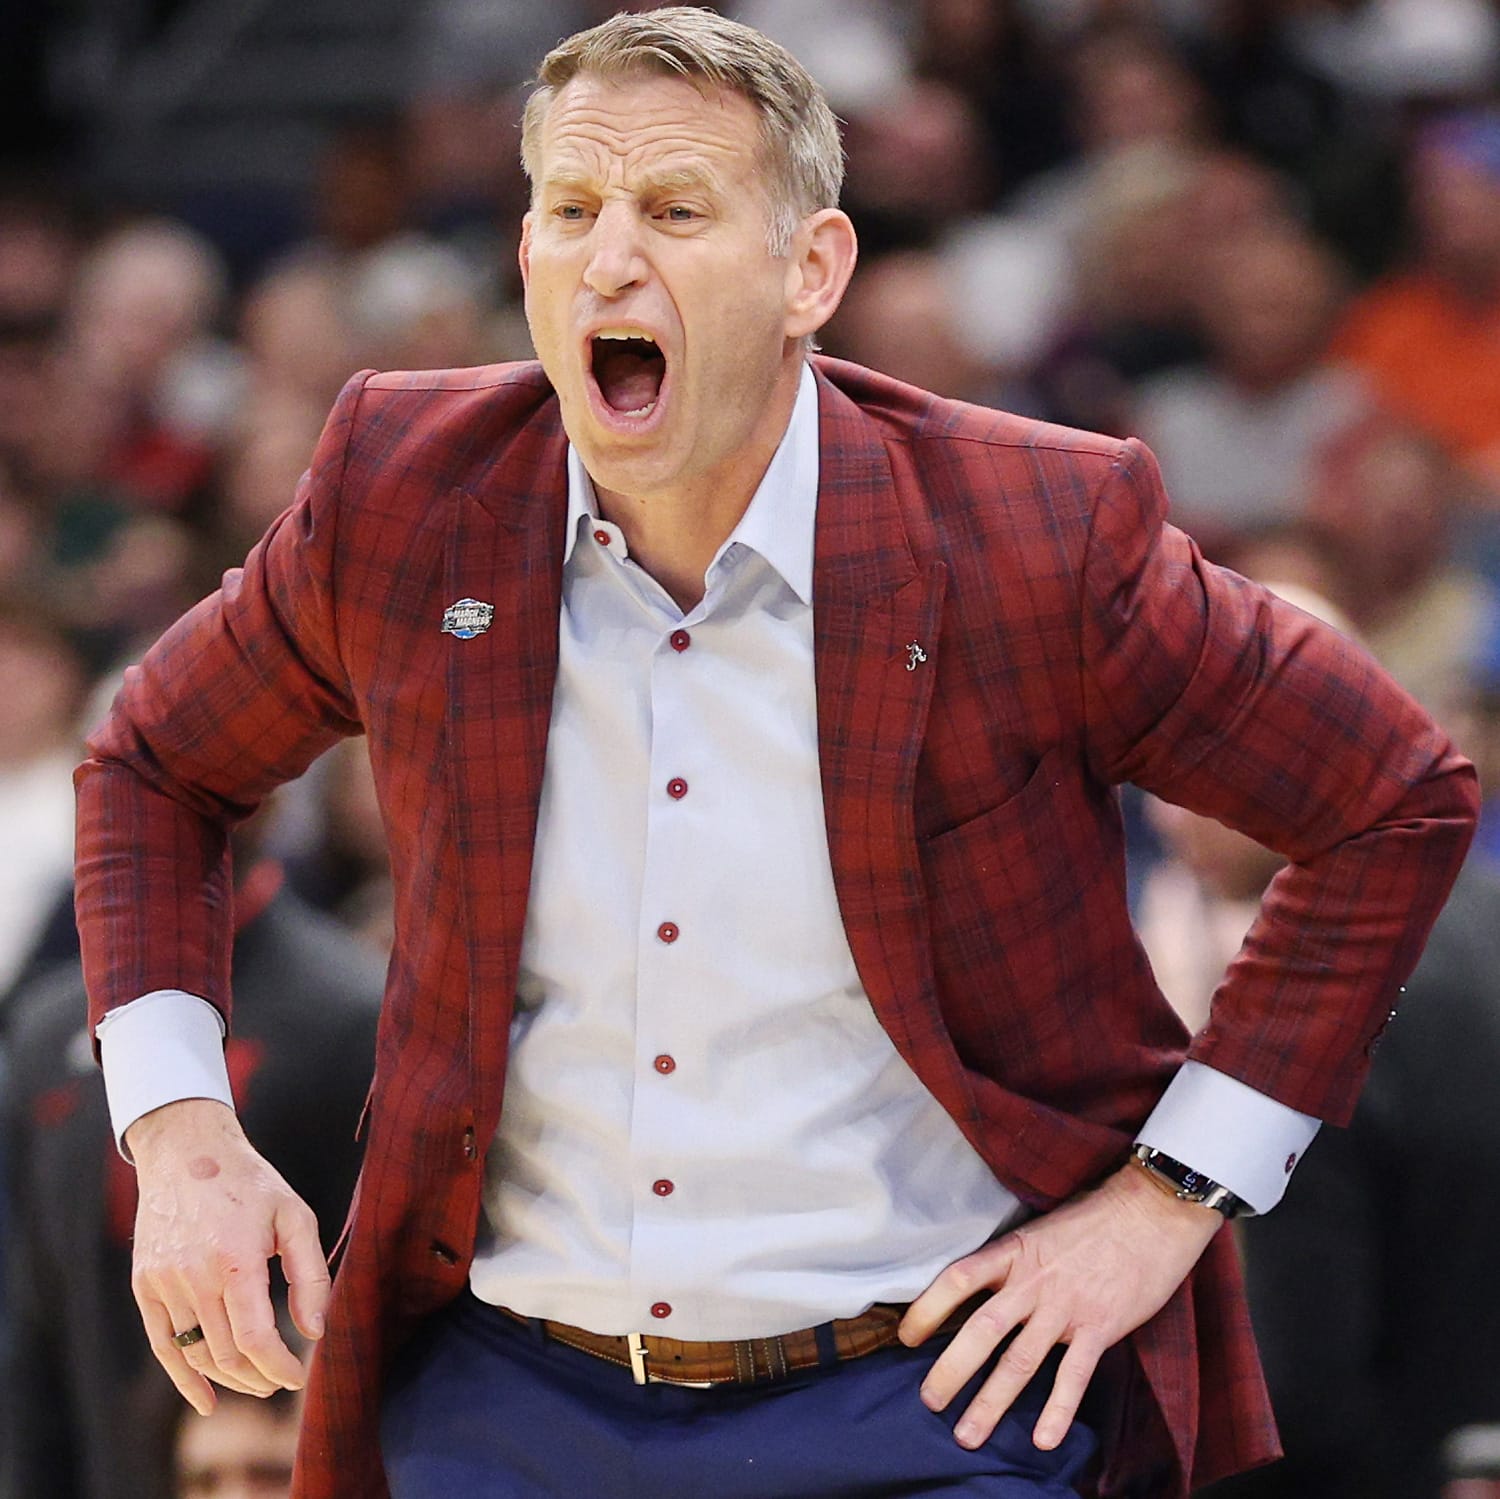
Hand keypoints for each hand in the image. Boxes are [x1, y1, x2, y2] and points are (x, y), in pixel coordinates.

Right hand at [126, 1098, 328, 1413]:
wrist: (187, 1152)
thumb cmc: (250, 1183)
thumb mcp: (294, 1215)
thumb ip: (310, 1274)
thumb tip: (313, 1331)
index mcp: (236, 1258)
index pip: (254, 1338)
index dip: (278, 1366)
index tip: (297, 1376)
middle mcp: (194, 1275)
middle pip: (226, 1353)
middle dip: (257, 1376)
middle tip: (279, 1380)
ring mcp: (164, 1281)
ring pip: (196, 1352)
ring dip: (228, 1377)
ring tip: (255, 1380)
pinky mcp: (144, 1284)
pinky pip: (162, 1344)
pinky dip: (183, 1377)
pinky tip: (205, 1398)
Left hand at [898, 1160, 1222, 1451]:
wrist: (1152, 1211)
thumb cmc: (1096, 1217)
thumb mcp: (1042, 1228)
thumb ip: (1016, 1259)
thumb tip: (985, 1285)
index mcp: (1015, 1251)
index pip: (959, 1278)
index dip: (928, 1308)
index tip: (907, 1336)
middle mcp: (1033, 1282)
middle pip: (981, 1329)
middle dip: (951, 1370)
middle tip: (929, 1401)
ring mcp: (1066, 1307)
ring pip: (1019, 1361)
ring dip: (991, 1402)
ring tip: (968, 1436)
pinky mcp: (1100, 1326)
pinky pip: (1074, 1375)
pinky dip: (1058, 1410)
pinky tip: (1043, 1440)